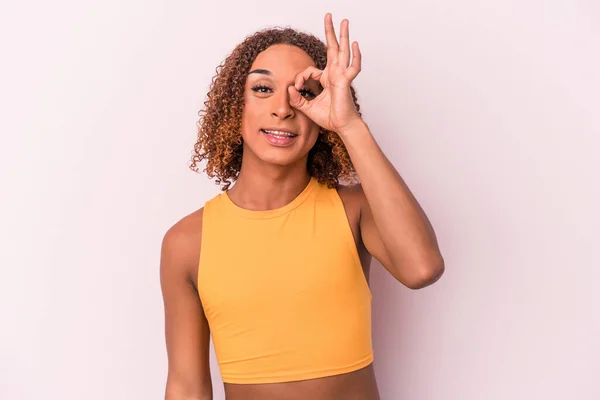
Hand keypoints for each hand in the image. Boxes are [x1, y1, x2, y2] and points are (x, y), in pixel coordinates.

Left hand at [288, 13, 362, 135]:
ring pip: (343, 52)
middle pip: (332, 48)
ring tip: (344, 21)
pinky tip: (355, 44)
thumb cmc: (329, 117)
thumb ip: (297, 99)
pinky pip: (353, 67)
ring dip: (343, 35)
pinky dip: (355, 56)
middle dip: (330, 32)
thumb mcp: (307, 108)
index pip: (310, 70)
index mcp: (326, 79)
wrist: (341, 126)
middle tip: (329, 16)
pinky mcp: (346, 82)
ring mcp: (341, 76)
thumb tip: (288, 89)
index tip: (296, 89)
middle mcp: (334, 74)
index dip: (300, 77)